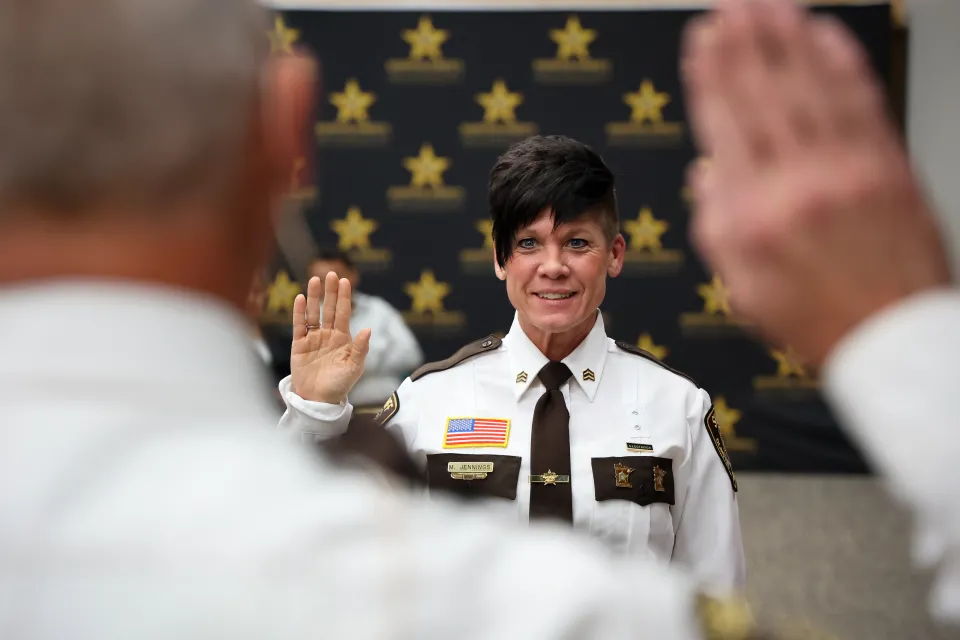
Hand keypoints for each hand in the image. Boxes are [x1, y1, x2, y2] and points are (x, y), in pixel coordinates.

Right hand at [290, 271, 370, 402]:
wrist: (318, 400)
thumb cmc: (339, 385)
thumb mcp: (354, 367)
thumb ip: (361, 348)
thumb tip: (368, 329)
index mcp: (343, 339)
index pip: (343, 313)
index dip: (344, 297)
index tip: (345, 281)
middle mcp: (328, 335)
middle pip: (328, 308)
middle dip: (330, 291)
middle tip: (331, 273)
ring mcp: (313, 339)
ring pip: (313, 313)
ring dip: (314, 297)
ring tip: (315, 280)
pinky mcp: (299, 345)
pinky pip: (299, 325)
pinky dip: (300, 312)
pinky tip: (301, 298)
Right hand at [681, 0, 950, 365]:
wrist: (891, 337)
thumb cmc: (817, 318)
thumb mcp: (742, 287)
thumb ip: (717, 225)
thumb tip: (706, 175)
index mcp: (754, 215)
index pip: (727, 125)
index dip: (712, 76)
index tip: (703, 41)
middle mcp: (799, 184)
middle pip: (766, 95)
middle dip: (746, 42)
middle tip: (733, 6)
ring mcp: (848, 170)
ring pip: (811, 88)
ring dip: (788, 39)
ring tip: (769, 6)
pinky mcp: (888, 166)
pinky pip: (860, 100)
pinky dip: (840, 62)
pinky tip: (825, 36)